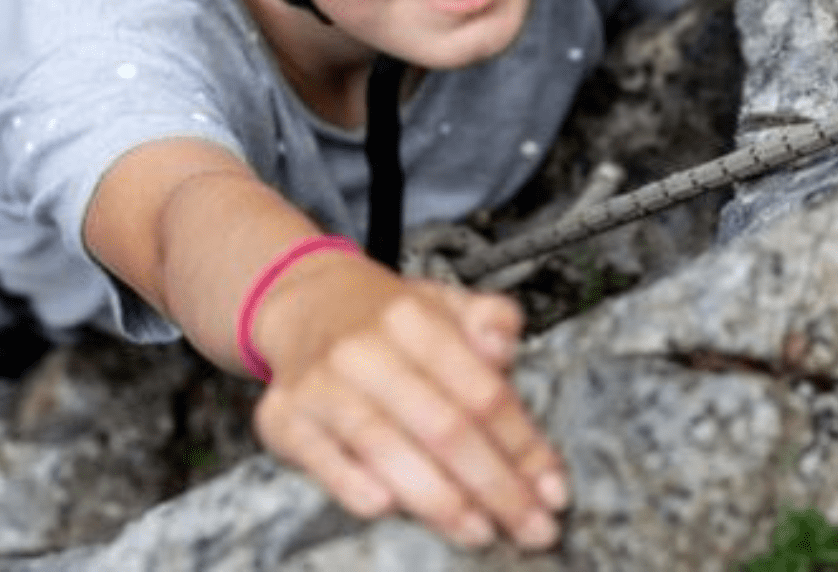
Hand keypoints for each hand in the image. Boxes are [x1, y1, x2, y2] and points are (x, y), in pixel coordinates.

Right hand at [250, 256, 569, 550]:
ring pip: (386, 449)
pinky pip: (324, 463)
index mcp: (412, 317)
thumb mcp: (445, 303)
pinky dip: (357, 488)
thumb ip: (489, 320)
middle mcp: (364, 348)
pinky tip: (392, 511)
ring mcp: (320, 384)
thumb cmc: (390, 320)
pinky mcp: (284, 419)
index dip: (522, 444)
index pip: (480, 389)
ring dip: (441, 501)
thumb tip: (505, 344)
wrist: (307, 304)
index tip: (553, 487)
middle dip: (496, 486)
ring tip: (481, 533)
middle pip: (442, 426)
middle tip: (534, 528)